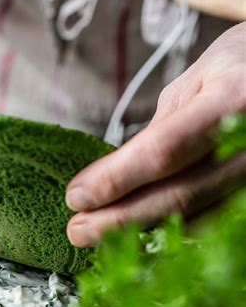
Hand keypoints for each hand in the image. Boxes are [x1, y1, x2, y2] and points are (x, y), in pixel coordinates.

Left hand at [66, 23, 245, 246]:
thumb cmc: (241, 69)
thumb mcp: (199, 78)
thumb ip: (162, 126)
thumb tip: (116, 173)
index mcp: (231, 101)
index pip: (162, 152)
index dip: (115, 180)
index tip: (76, 197)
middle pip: (178, 198)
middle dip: (119, 220)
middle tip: (78, 231)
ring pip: (196, 222)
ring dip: (141, 235)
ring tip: (100, 237)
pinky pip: (212, 226)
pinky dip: (172, 235)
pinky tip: (141, 236)